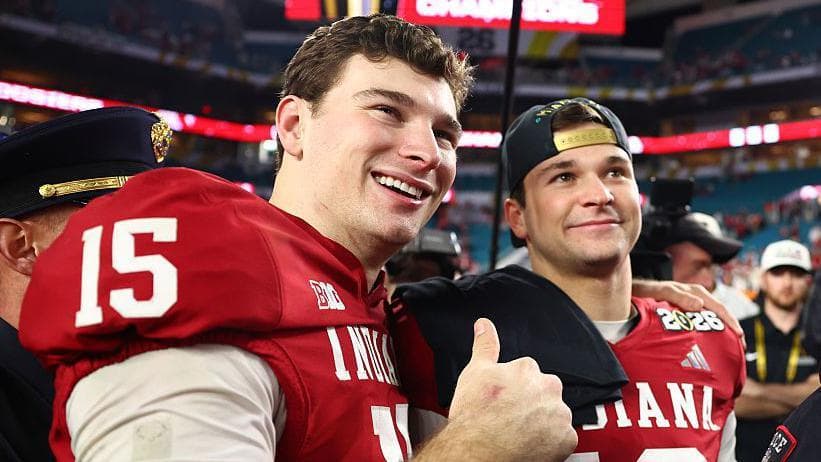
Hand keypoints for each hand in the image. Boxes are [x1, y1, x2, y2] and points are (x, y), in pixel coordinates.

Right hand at [427, 318, 576, 461]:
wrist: (478, 451)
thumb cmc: (475, 415)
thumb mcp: (474, 372)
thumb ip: (485, 345)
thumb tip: (484, 324)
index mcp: (528, 369)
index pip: (527, 375)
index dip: (513, 390)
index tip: (504, 401)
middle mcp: (549, 387)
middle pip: (543, 394)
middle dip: (531, 404)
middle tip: (510, 418)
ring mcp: (560, 414)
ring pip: (553, 416)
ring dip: (541, 423)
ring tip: (519, 434)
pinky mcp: (567, 439)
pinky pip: (562, 439)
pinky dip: (550, 444)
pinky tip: (530, 445)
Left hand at [632, 279, 743, 345]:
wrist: (636, 293)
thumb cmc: (647, 292)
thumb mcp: (663, 292)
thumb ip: (679, 297)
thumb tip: (700, 305)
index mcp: (697, 292)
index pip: (719, 308)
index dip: (731, 322)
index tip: (739, 337)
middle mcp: (698, 298)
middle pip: (721, 315)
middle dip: (732, 330)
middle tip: (741, 348)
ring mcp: (693, 306)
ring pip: (714, 320)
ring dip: (724, 333)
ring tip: (732, 349)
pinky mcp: (688, 314)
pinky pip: (704, 324)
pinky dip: (712, 333)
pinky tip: (714, 345)